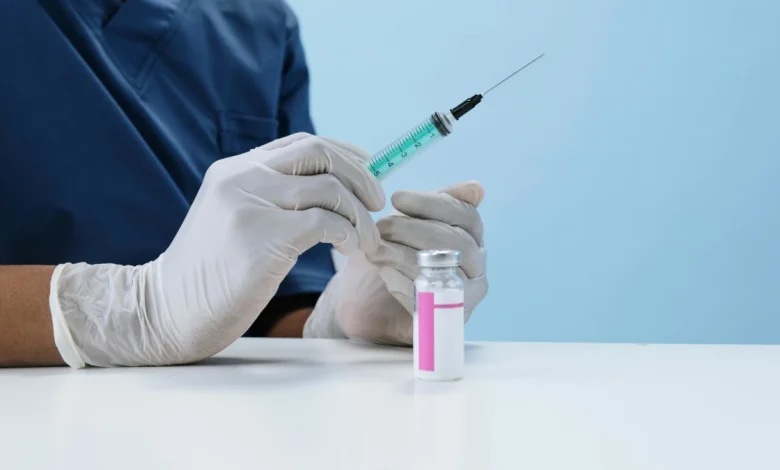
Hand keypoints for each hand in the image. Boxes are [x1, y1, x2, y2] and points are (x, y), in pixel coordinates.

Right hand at [49, 134, 383, 366]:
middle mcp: (242, 178)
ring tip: (368, 241)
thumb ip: (269, 199)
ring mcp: (250, 205)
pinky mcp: (261, 238)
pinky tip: (350, 249)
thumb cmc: (208, 275)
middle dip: (362, 175)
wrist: (166, 311)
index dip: (345, 153)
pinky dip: (349, 233)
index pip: (303, 143)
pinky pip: (325, 222)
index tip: (370, 170)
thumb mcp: (233, 219)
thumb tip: (330, 192)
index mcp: (236, 170)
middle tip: (379, 204)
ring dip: (361, 215)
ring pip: (330, 188)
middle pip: (320, 153)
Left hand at [304, 181, 487, 344]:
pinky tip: (384, 274)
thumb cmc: (392, 257)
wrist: (368, 306)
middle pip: (458, 243)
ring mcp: (465, 296)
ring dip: (404, 256)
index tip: (396, 198)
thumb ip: (432, 206)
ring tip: (375, 250)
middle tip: (381, 227)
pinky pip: (432, 300)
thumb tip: (477, 188)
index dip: (432, 204)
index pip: (466, 215)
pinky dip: (405, 284)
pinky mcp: (445, 321)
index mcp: (471, 238)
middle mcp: (476, 267)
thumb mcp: (407, 224)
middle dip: (414, 230)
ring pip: (445, 271)